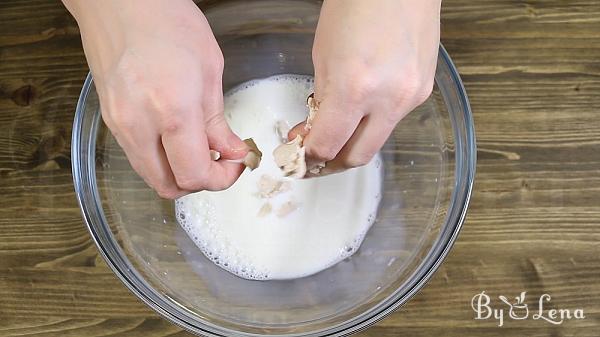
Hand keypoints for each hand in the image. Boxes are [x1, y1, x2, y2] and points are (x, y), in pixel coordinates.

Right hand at [64, 0, 246, 197]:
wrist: (119, 3)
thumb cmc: (168, 22)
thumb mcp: (209, 70)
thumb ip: (219, 121)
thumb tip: (232, 153)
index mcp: (172, 111)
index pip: (195, 174)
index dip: (221, 179)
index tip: (235, 164)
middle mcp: (139, 125)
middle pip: (168, 185)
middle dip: (198, 182)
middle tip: (219, 163)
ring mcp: (119, 125)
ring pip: (150, 175)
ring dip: (178, 173)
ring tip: (198, 149)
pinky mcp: (109, 120)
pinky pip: (137, 157)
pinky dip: (160, 159)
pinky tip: (176, 138)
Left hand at [290, 0, 440, 174]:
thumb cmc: (357, 4)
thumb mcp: (322, 54)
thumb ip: (321, 98)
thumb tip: (316, 130)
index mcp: (355, 88)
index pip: (327, 146)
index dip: (308, 157)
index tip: (299, 156)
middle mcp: (388, 99)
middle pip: (357, 157)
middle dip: (331, 163)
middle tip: (315, 158)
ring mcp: (410, 97)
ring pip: (377, 140)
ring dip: (353, 142)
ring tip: (337, 130)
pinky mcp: (423, 91)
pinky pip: (393, 119)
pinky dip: (373, 121)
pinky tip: (363, 107)